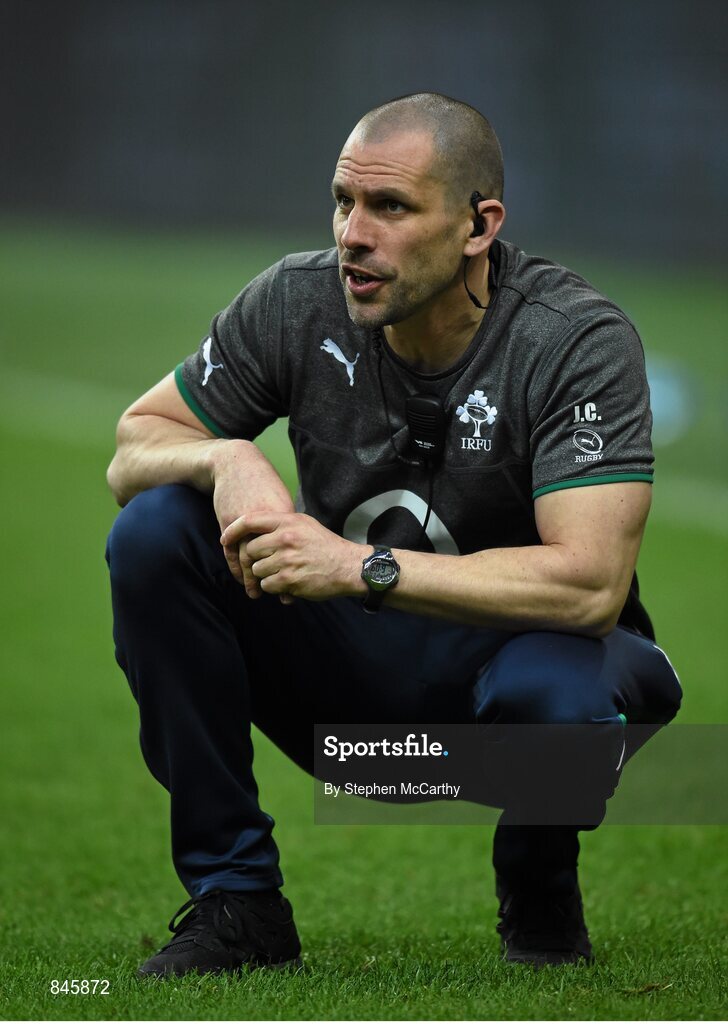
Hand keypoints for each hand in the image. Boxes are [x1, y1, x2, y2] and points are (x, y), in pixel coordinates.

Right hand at [211, 440, 294, 596]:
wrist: (236, 464)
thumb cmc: (263, 482)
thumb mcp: (282, 500)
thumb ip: (291, 522)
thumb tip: (305, 544)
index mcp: (282, 516)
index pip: (292, 550)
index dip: (297, 569)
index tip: (303, 584)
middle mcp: (264, 522)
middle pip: (271, 557)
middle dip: (277, 579)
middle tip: (285, 597)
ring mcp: (244, 523)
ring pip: (249, 558)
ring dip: (253, 579)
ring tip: (258, 594)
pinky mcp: (228, 523)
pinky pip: (231, 551)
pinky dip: (235, 567)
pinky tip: (241, 579)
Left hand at [220, 511, 365, 602]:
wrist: (348, 566)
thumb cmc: (326, 545)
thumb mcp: (305, 524)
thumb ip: (281, 523)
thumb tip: (253, 528)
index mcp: (288, 522)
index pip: (249, 520)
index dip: (233, 530)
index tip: (225, 538)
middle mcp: (285, 538)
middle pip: (251, 550)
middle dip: (256, 559)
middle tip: (270, 562)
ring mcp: (287, 559)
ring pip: (257, 569)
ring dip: (266, 574)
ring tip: (283, 572)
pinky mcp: (289, 580)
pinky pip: (267, 585)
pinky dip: (274, 587)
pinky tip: (288, 582)